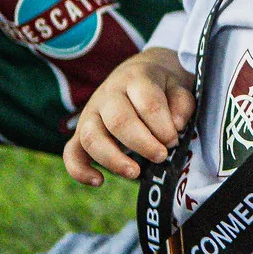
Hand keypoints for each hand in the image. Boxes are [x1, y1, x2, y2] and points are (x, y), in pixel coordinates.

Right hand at [63, 48, 196, 183]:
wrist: (137, 72)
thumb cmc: (161, 86)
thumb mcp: (179, 86)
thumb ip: (182, 104)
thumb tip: (176, 125)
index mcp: (136, 79)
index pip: (147, 103)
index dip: (163, 126)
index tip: (174, 140)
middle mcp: (109, 94)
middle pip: (118, 120)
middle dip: (142, 144)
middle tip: (161, 156)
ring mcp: (91, 113)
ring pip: (91, 137)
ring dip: (113, 160)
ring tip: (135, 173)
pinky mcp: (80, 132)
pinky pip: (71, 152)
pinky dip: (79, 170)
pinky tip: (99, 181)